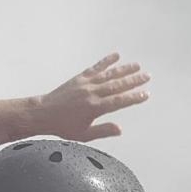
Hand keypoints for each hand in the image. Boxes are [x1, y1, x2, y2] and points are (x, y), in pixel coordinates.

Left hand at [28, 53, 150, 140]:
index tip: (145, 94)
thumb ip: (103, 131)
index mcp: (94, 108)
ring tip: (137, 66)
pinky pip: (96, 68)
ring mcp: (86, 84)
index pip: (119, 101)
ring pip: (109, 74)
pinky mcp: (80, 78)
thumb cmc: (63, 126)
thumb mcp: (84, 135)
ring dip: (124, 69)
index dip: (133, 97)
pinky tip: (116, 56)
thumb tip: (120, 129)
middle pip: (117, 85)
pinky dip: (106, 61)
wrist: (43, 113)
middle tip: (147, 76)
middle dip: (134, 80)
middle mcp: (91, 93)